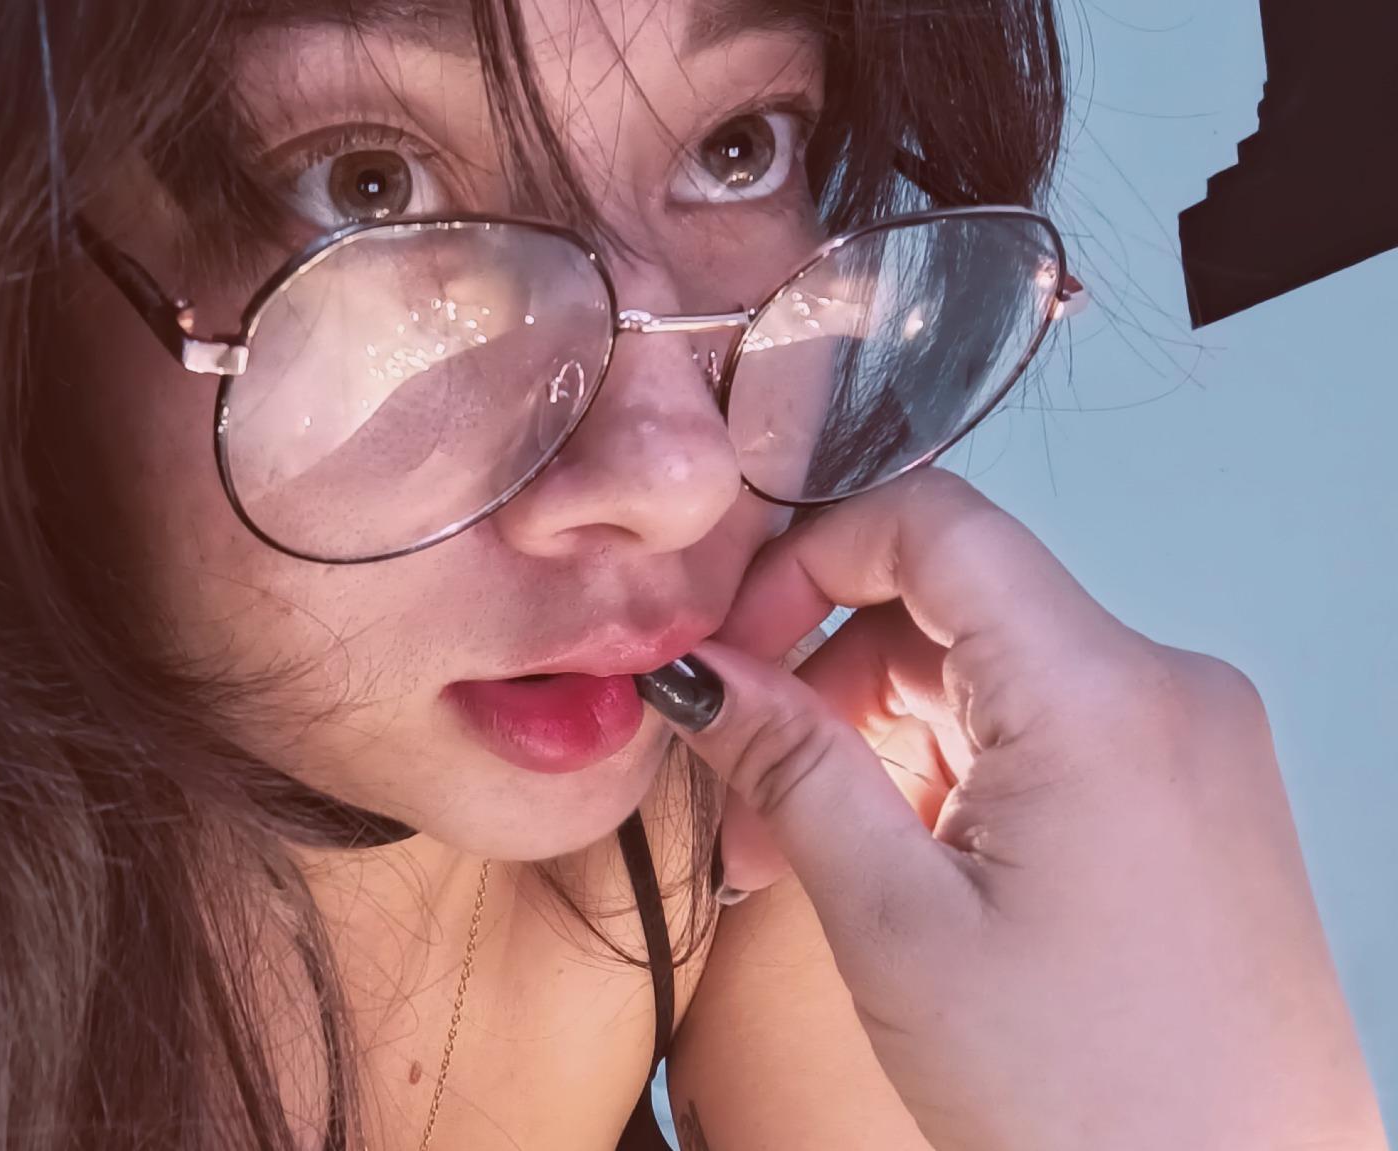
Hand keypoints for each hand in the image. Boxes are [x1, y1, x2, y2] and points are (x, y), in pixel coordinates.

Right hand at [659, 472, 1385, 1150]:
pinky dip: (949, 783)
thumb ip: (789, 764)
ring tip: (803, 866)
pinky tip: (896, 873)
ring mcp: (1189, 745)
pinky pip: (1040, 738)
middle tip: (744, 797)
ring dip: (876, 747)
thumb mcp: (895, 921)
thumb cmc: (1093, 1102)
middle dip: (823, 685)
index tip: (728, 643)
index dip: (806, 559)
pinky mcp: (1190, 798)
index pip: (933, 522)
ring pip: (985, 682)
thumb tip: (698, 672)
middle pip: (949, 610)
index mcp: (1101, 694)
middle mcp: (1164, 691)